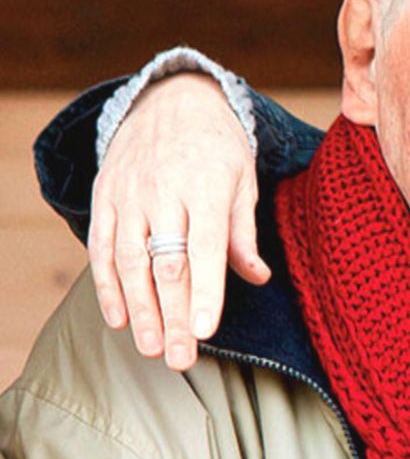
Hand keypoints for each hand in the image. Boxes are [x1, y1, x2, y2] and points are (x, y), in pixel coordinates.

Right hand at [89, 72, 269, 370]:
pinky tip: (119, 318)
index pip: (207, 246)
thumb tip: (259, 277)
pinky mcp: (105, 197)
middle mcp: (165, 191)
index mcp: (209, 185)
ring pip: (129, 261)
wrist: (171, 100)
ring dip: (139, 310)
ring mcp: (130, 195)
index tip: (205, 331)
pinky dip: (107, 285)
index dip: (205, 291)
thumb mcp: (244, 178)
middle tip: (181, 358)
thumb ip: (244, 230)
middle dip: (173, 315)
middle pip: (167, 263)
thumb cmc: (218, 146)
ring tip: (151, 349)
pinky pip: (101, 247)